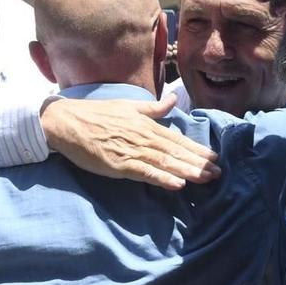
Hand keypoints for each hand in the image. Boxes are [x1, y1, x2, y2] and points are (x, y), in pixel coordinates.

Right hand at [42, 96, 219, 190]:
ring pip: (165, 163)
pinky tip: (177, 184)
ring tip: (206, 178)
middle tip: (219, 173)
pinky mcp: (119, 165)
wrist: (66, 122)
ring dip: (188, 171)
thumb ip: (153, 107)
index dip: (196, 149)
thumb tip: (173, 100)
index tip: (214, 157)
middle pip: (176, 152)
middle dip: (198, 163)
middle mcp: (142, 137)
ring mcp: (131, 151)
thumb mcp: (128, 106)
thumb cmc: (96, 114)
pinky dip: (162, 178)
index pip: (176, 139)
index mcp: (146, 124)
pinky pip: (145, 173)